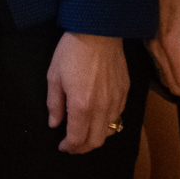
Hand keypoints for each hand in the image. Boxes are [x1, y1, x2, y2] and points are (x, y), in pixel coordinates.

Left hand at [45, 32, 128, 153]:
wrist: (99, 30)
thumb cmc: (72, 52)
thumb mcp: (54, 77)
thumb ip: (54, 104)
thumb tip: (54, 124)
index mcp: (81, 106)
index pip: (77, 139)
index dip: (69, 147)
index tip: (62, 146)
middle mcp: (102, 108)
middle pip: (96, 141)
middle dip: (83, 148)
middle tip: (73, 145)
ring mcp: (116, 100)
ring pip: (110, 130)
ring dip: (96, 136)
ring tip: (86, 132)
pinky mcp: (125, 91)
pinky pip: (118, 115)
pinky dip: (108, 122)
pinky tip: (99, 116)